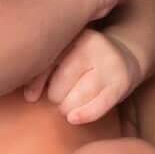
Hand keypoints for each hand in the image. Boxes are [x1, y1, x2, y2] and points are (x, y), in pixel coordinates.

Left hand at [24, 28, 141, 124]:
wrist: (125, 56)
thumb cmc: (86, 60)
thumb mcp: (66, 54)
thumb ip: (44, 70)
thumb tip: (29, 96)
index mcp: (75, 35)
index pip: (47, 62)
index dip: (36, 83)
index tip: (31, 95)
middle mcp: (93, 45)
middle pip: (59, 86)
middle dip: (55, 97)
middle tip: (61, 95)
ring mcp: (109, 63)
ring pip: (76, 98)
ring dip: (67, 109)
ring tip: (69, 105)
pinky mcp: (121, 82)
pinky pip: (97, 106)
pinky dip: (83, 115)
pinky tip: (74, 118)